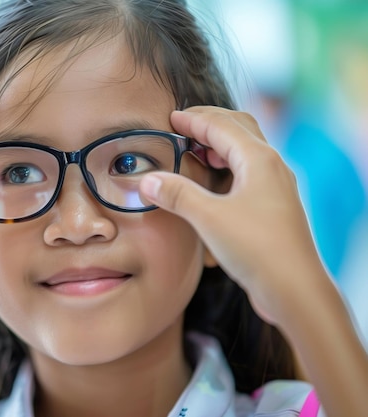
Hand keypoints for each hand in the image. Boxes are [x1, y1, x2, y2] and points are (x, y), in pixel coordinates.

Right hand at [139, 107, 327, 324]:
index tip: (170, 118)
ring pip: (245, 150)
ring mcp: (275, 185)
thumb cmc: (256, 249)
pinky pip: (248, 171)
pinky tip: (213, 182)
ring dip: (219, 144)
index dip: (193, 119)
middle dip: (209, 123)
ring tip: (194, 151)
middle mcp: (271, 166)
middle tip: (182, 127)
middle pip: (239, 128)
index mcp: (259, 159)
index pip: (221, 125)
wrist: (294, 289)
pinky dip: (226, 166)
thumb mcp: (209, 218)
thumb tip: (147, 180)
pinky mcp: (273, 205)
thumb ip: (177, 194)